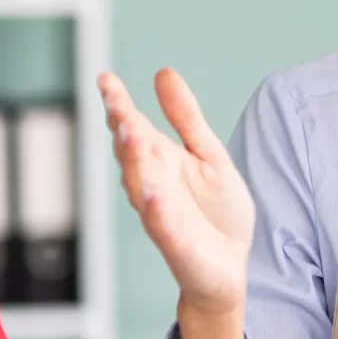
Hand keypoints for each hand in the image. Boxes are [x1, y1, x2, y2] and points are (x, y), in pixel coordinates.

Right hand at [98, 69, 254, 338]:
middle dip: (123, 129)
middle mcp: (153, 183)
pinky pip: (161, 224)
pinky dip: (156, 209)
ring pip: (140, 184)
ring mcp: (161, 213)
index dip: (119, 104)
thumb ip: (186, 117)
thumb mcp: (209, 153)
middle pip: (131, 152)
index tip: (106, 79)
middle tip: (117, 104)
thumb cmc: (216, 211)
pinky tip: (152, 193)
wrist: (232, 265)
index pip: (133, 126)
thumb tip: (163, 73)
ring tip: (131, 131)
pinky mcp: (175, 242)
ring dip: (134, 160)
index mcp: (160, 159)